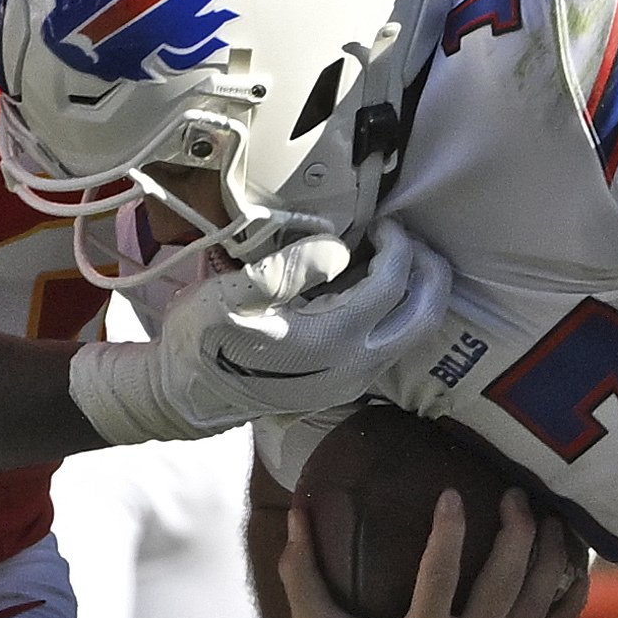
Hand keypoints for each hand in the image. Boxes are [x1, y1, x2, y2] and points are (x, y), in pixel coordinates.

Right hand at [70, 227, 453, 443]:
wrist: (188, 396)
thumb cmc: (204, 342)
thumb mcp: (229, 295)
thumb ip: (287, 268)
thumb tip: (338, 250)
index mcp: (332, 339)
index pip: (394, 282)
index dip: (396, 242)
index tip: (379, 222)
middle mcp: (356, 366)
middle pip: (427, 314)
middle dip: (429, 267)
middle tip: (404, 237)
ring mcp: (355, 380)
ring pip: (416, 332)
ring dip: (417, 289)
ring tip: (393, 255)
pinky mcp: (348, 385)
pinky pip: (393, 343)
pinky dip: (397, 310)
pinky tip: (370, 286)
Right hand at [278, 487, 589, 617]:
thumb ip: (302, 572)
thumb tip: (296, 512)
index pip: (440, 580)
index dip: (448, 534)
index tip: (452, 493)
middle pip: (504, 587)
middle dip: (517, 534)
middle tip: (514, 493)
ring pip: (536, 607)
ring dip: (550, 558)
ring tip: (549, 516)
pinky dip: (570, 599)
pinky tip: (575, 563)